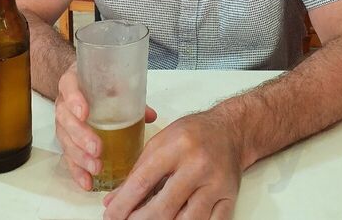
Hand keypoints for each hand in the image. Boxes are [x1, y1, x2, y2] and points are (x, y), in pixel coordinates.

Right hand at [55, 62, 156, 189]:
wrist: (82, 85)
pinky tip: (87, 182)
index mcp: (73, 82)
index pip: (68, 86)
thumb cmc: (98, 83)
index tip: (85, 113)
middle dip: (81, 136)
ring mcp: (63, 123)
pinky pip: (67, 156)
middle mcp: (64, 103)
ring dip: (80, 157)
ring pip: (65, 140)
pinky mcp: (66, 140)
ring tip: (96, 168)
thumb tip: (150, 115)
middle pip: (65, 119)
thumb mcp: (112, 81)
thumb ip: (129, 95)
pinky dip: (77, 171)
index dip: (74, 100)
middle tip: (97, 148)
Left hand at [102, 109, 242, 219]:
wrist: (230, 130)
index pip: (143, 181)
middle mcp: (198, 165)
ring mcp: (216, 184)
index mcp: (177, 146)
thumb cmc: (194, 134)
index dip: (123, 204)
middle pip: (163, 208)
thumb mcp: (161, 142)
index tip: (110, 215)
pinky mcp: (229, 198)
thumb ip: (138, 171)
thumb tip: (113, 200)